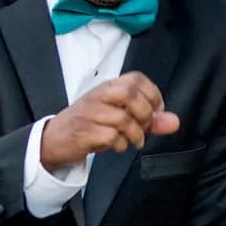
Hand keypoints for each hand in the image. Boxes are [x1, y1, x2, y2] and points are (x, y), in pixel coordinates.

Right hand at [41, 72, 179, 171]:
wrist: (52, 140)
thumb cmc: (87, 126)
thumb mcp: (117, 118)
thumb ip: (147, 119)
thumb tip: (174, 122)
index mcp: (106, 88)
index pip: (136, 79)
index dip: (152, 95)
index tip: (155, 112)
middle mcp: (97, 96)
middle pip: (131, 95)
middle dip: (145, 114)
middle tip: (145, 128)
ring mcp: (89, 113)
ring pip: (124, 119)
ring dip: (136, 135)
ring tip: (133, 141)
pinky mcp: (83, 132)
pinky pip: (111, 136)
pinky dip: (121, 144)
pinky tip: (117, 146)